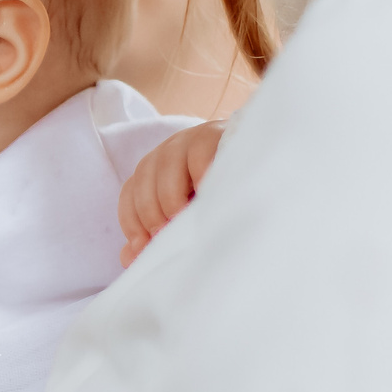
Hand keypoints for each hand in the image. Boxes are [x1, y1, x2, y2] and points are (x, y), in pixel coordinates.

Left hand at [119, 119, 224, 265]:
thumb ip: (157, 234)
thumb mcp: (188, 216)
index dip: (132, 222)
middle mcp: (168, 152)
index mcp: (155, 171)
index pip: (130, 193)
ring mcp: (191, 139)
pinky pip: (199, 152)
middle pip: (143, 178)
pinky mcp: (215, 134)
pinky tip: (207, 195)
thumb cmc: (220, 196)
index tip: (143, 247)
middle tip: (166, 237)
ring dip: (170, 197)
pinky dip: (199, 175)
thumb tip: (128, 257)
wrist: (263, 162)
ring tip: (183, 220)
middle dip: (151, 213)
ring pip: (166, 164)